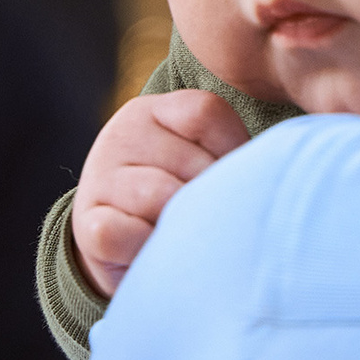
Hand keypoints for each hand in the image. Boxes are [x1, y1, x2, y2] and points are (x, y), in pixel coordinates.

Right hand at [71, 90, 250, 297]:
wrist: (114, 241)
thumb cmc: (175, 198)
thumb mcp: (198, 161)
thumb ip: (230, 155)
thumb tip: (273, 171)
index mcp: (155, 111)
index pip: (205, 113)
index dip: (230, 149)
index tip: (232, 178)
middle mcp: (122, 134)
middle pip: (189, 162)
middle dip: (211, 197)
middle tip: (211, 218)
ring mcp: (101, 177)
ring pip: (159, 196)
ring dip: (182, 223)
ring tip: (187, 235)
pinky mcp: (87, 223)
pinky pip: (124, 233)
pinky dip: (147, 246)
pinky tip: (154, 248)